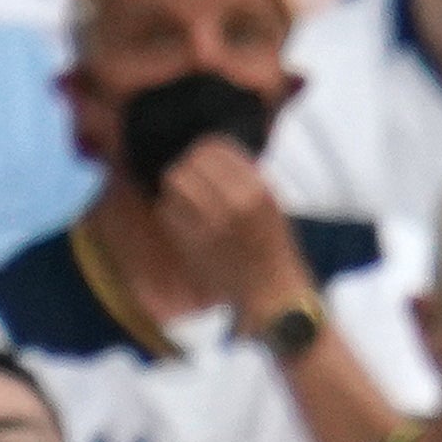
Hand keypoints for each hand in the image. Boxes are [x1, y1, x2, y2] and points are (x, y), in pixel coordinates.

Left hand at [149, 131, 318, 336]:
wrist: (273, 294)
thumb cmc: (271, 247)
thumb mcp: (270, 203)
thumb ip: (242, 176)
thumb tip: (203, 149)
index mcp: (258, 189)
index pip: (214, 147)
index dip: (203, 152)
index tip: (203, 163)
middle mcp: (236, 202)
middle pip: (190, 162)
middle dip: (187, 169)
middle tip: (192, 183)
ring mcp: (213, 222)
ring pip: (175, 183)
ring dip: (177, 189)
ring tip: (188, 202)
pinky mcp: (193, 241)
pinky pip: (168, 210)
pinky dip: (172, 213)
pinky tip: (187, 225)